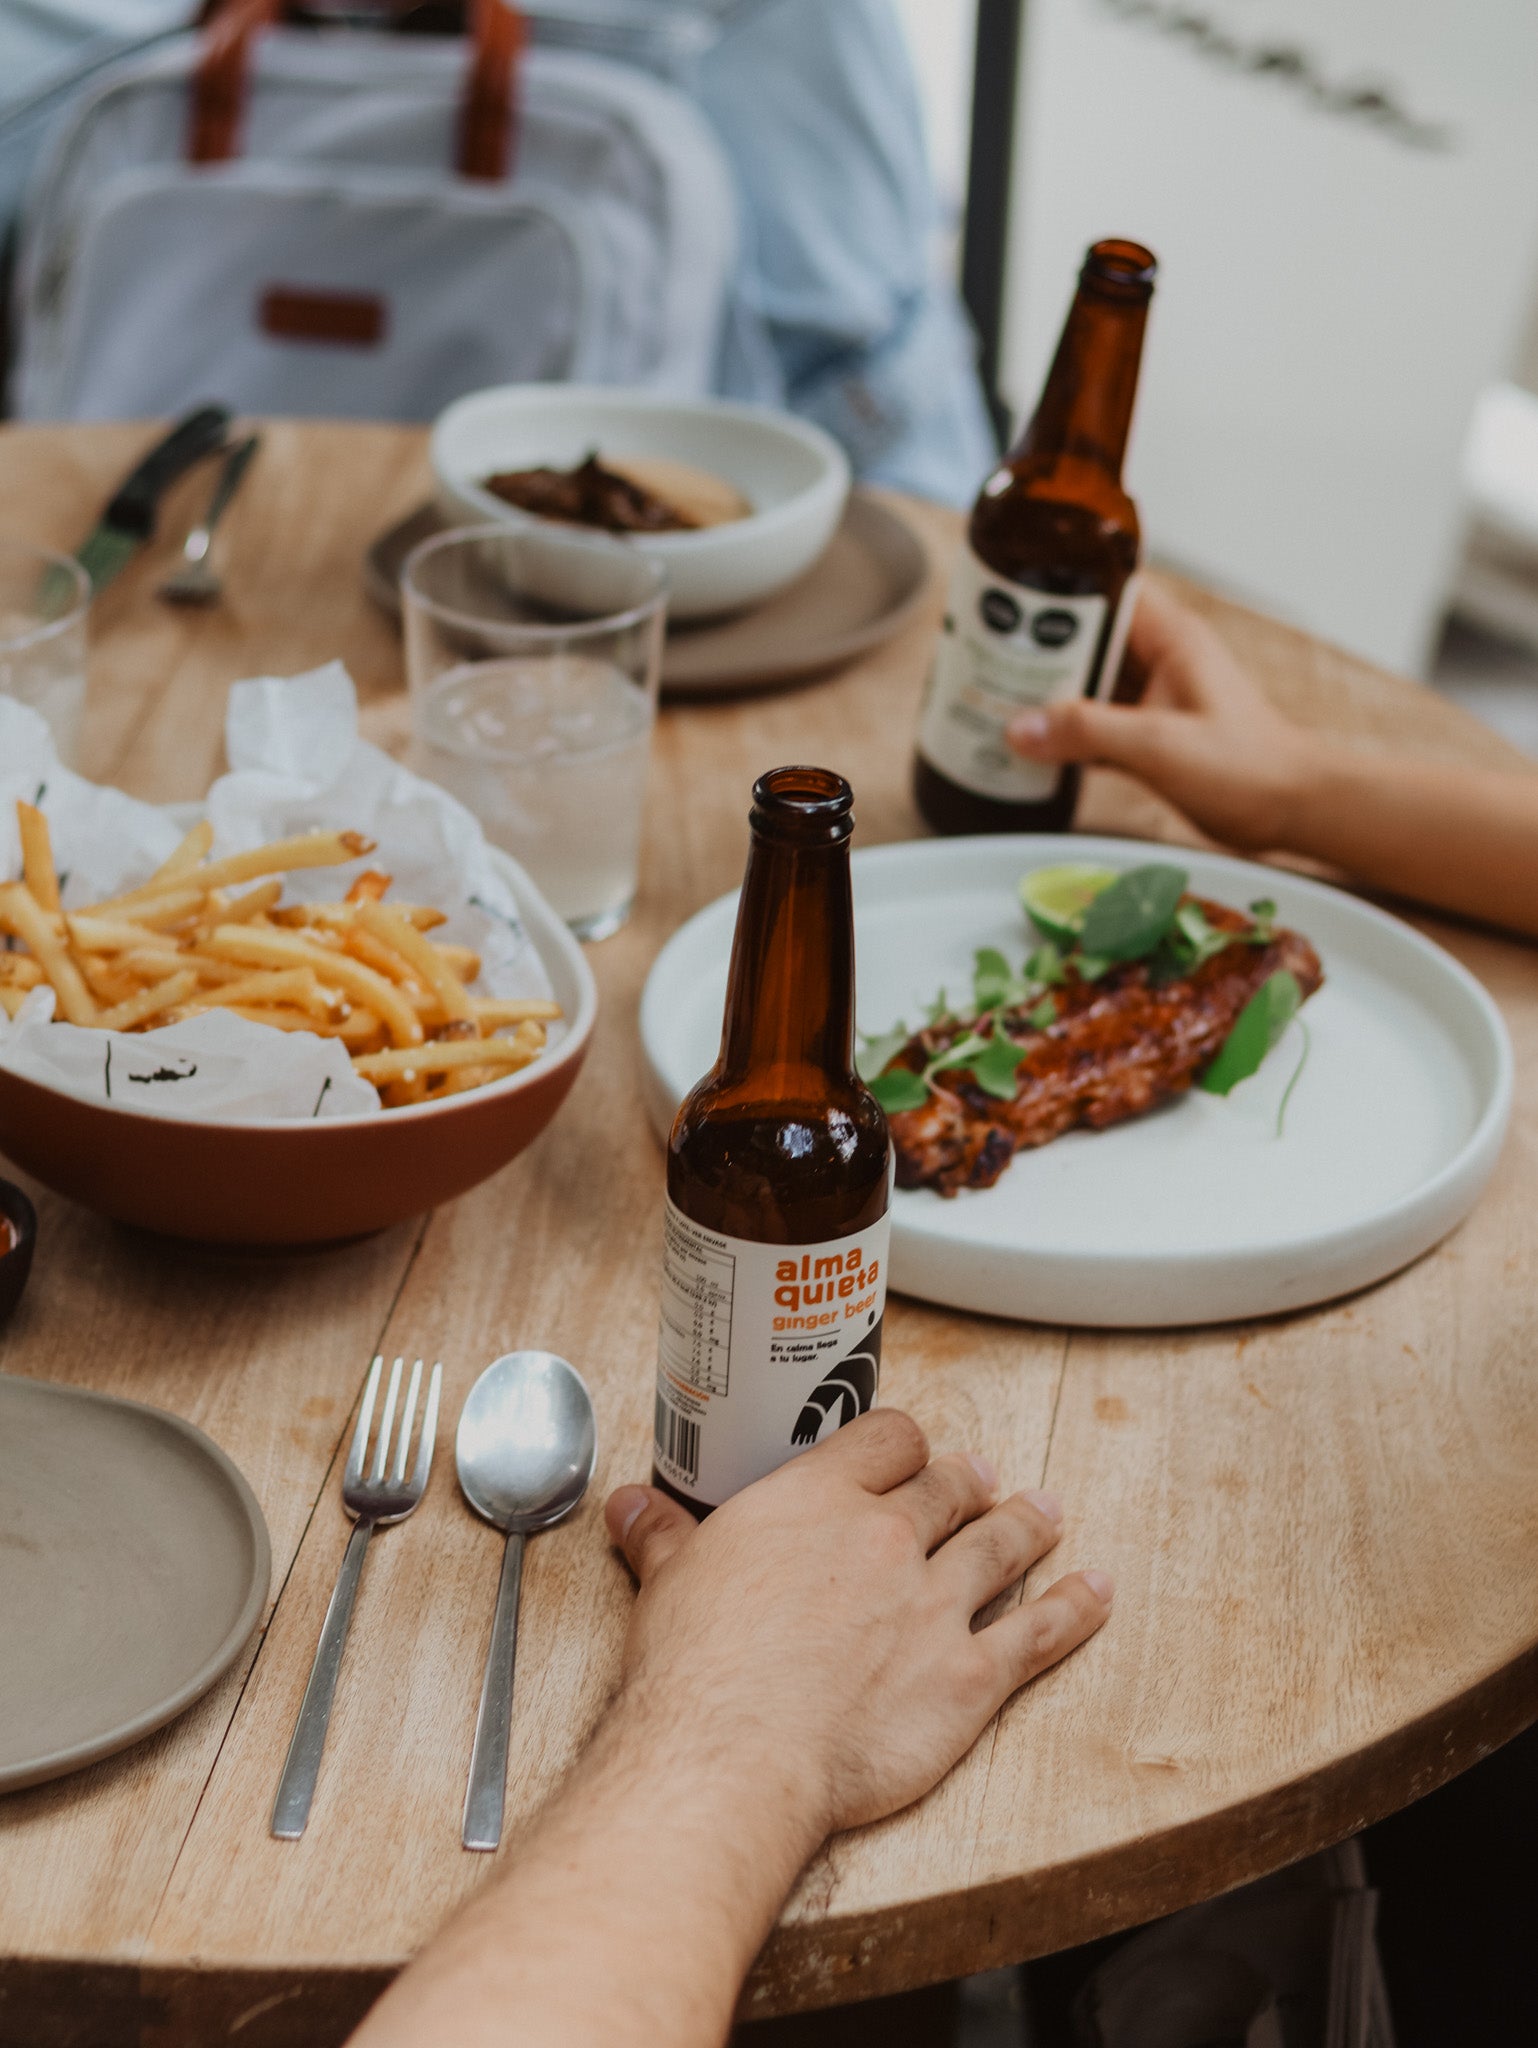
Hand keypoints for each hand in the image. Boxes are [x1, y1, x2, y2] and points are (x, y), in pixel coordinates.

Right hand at [604, 1410, 1111, 1839]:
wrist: (735, 1753)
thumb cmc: (696, 1672)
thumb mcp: (669, 1583)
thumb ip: (661, 1536)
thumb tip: (630, 1507)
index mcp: (818, 1499)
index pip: (886, 1440)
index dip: (905, 1443)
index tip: (911, 1451)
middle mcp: (887, 1537)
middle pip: (948, 1489)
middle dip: (968, 1482)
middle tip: (980, 1479)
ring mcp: (936, 1603)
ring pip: (1000, 1545)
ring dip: (1027, 1524)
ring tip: (1043, 1511)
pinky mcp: (970, 1675)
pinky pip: (1039, 1632)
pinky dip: (1075, 1609)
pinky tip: (1096, 1592)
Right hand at [1006, 578, 1315, 850]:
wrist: (1295, 808)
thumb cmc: (1250, 766)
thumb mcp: (1159, 745)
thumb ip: (1087, 732)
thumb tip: (1021, 728)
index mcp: (1169, 637)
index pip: (1104, 590)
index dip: (1057, 592)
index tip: (1011, 604)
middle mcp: (1162, 658)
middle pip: (1087, 637)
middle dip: (1040, 649)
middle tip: (988, 658)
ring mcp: (1158, 695)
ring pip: (1089, 681)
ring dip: (1050, 693)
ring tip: (998, 700)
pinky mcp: (1155, 732)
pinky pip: (1099, 720)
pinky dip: (1068, 730)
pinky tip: (1035, 745)